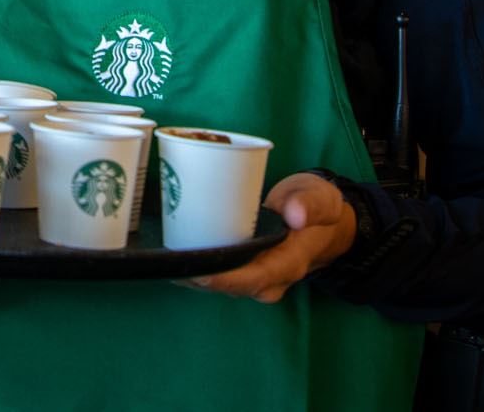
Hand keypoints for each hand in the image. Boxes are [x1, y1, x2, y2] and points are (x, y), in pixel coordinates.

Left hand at [182, 172, 356, 303]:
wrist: (322, 220)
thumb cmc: (316, 205)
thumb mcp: (319, 198)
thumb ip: (309, 204)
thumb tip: (295, 215)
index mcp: (288, 264)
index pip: (251, 279)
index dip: (221, 278)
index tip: (193, 270)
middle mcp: (270, 278)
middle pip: (228, 284)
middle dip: (197, 276)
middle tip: (165, 258)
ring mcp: (256, 276)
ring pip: (220, 281)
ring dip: (192, 273)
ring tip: (162, 255)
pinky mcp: (245, 268)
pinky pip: (219, 271)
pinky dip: (198, 263)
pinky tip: (173, 250)